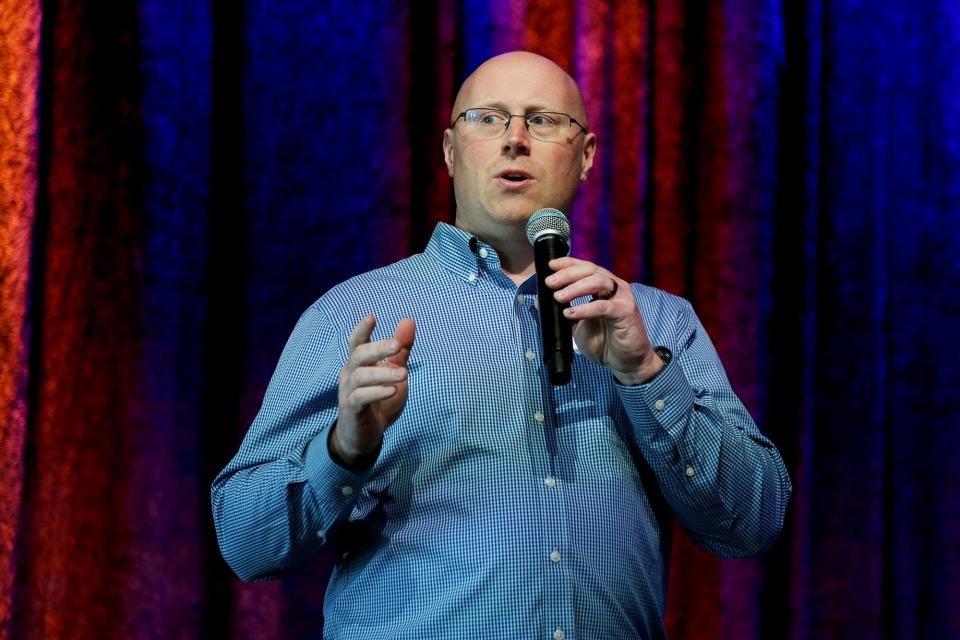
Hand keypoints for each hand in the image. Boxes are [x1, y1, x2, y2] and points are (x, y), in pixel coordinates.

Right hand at [330, 315, 415, 468]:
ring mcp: (348, 392)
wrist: (366, 435)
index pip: (356, 341)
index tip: (372, 317)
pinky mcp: (351, 410)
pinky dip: (376, 392)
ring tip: (404, 374)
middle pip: (358, 355)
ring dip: (383, 373)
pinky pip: (360, 398)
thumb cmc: (380, 400)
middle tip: (398, 345)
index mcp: (358, 363)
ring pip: (360, 376)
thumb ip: (400, 349)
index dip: (362, 329)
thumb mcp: (394, 371)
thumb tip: (408, 320)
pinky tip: (392, 390)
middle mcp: (350, 374)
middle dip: (378, 348)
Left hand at [546, 257, 661, 384]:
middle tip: (550, 282)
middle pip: (590, 270)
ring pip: (598, 282)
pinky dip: (585, 308)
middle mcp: (614, 287)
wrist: (625, 362)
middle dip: (568, 274)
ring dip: (575, 288)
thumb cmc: (604, 341)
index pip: (585, 267)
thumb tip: (540, 301)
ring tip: (558, 297)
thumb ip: (563, 311)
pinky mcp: (627, 311)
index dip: (568, 263)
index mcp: (603, 286)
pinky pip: (603, 306)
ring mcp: (622, 297)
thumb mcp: (577, 325)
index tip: (550, 265)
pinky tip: (571, 314)